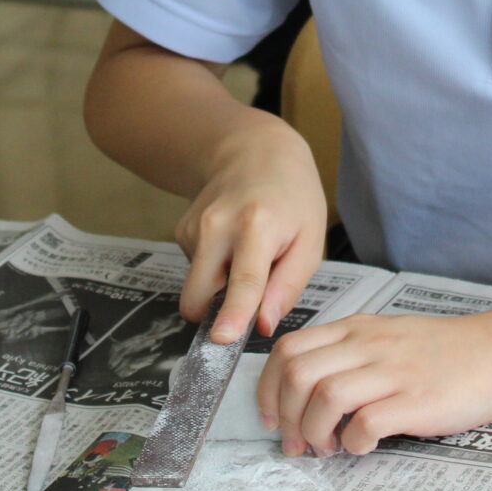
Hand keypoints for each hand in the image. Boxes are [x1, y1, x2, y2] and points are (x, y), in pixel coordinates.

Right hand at [176, 119, 326, 343]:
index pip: (245, 279)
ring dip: (221, 284)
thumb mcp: (310, 240)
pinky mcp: (181, 230)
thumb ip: (288, 286)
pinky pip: (196, 270)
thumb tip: (263, 325)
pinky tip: (233, 242)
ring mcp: (194, 226)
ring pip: (198, 285)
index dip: (233, 313)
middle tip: (249, 298)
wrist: (255, 151)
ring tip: (248, 252)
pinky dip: (214, 267)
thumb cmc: (292, 197)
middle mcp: (218, 225)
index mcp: (258, 225)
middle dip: (214, 313)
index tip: (222, 339)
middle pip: (199, 293)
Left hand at [257, 311, 491, 457]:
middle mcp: (369, 345)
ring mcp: (393, 371)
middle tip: (296, 443)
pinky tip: (363, 446)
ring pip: (324, 397)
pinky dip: (353, 443)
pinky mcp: (416, 400)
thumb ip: (347, 353)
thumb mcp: (386, 335)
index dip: (267, 389)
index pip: (289, 350)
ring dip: (314, 433)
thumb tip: (304, 390)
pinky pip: (365, 424)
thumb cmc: (443, 351)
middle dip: (285, 416)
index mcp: (357, 329)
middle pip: (298, 374)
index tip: (271, 417)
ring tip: (327, 448)